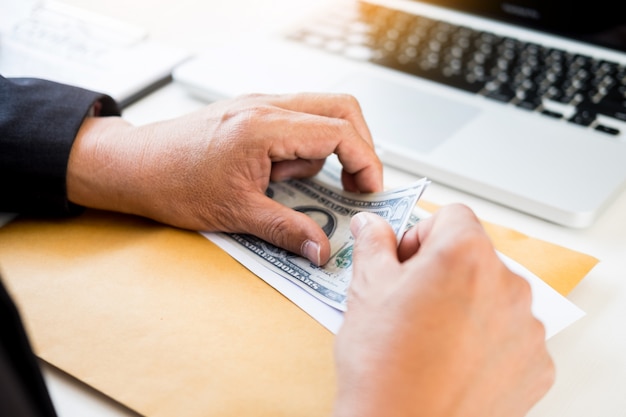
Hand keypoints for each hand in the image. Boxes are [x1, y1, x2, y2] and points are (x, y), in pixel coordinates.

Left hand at [67, 93, 382, 264]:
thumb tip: (322, 249)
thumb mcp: (236, 214)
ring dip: (327, 150)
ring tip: (296, 185)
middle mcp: (266, 106)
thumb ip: (287, 231)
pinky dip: (305, 148)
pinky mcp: (253, 113)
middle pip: (341, 108)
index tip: (369, 193)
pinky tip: (280, 176)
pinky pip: (297, 122)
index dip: (366, 162)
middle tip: (357, 185)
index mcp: (265, 127)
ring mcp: (260, 105)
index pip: (340, 132)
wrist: (134, 165)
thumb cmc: (173, 182)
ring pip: (321, 112)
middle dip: (359, 148)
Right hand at [333, 205, 553, 416]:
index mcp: (465, 254)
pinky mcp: (536, 365)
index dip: (421, 235)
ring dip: (468, 306)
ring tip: (431, 340)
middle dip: (444, 271)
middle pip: (475, 256)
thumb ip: (373, 243)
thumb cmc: (382, 364)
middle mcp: (507, 284)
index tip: (406, 262)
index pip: (452, 217)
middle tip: (412, 304)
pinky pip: (512, 336)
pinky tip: (454, 363)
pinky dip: (487, 342)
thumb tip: (371, 223)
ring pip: (494, 296)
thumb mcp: (366, 289)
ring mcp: (527, 328)